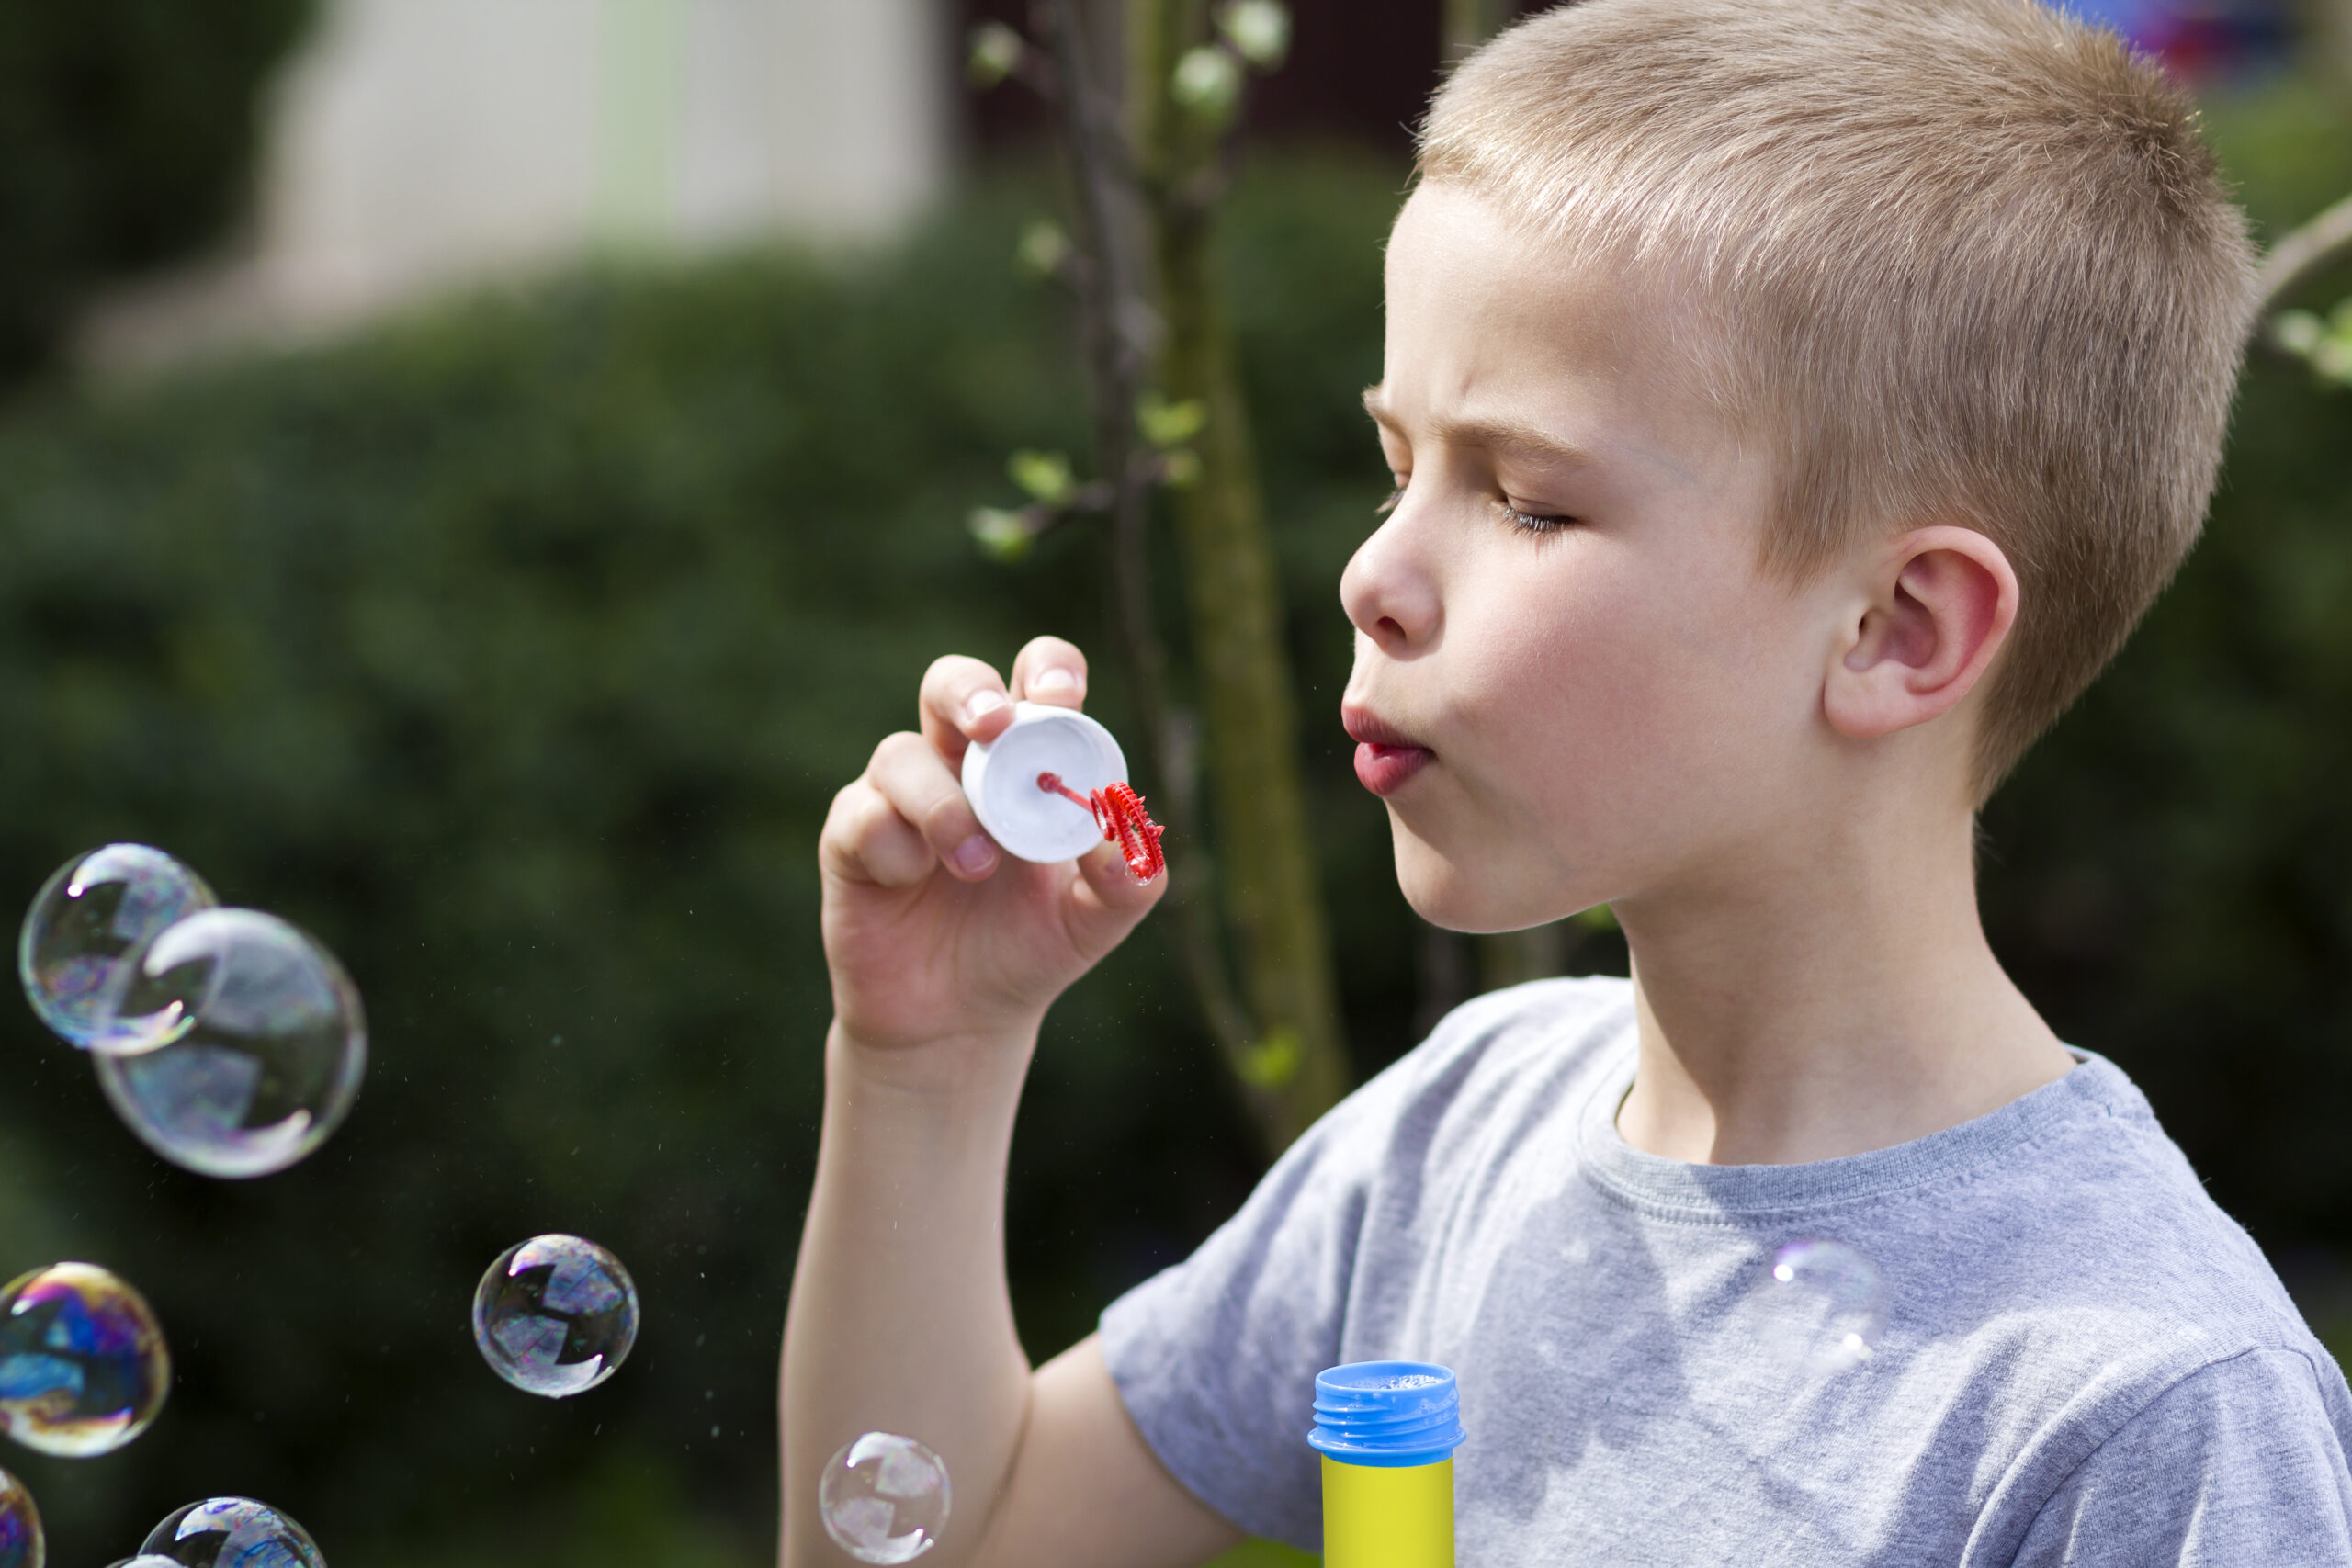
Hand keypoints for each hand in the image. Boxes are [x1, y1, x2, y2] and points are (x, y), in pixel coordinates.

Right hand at [818, 636, 1167, 1064]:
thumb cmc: (1028, 949)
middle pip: (953, 683)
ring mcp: (900, 796)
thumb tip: (1121, 834)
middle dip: (971, 692)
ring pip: (901, 753)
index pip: (1036, 682)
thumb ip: (1128, 878)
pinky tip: (912, 883)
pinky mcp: (852, 836)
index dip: (1049, 672)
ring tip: (975, 866)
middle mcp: (960, 765)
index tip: (1062, 700)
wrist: (959, 1021)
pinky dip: (896, 848)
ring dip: (942, 805)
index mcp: (1026, 762)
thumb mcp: (1096, 921)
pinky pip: (863, 815)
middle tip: (995, 727)